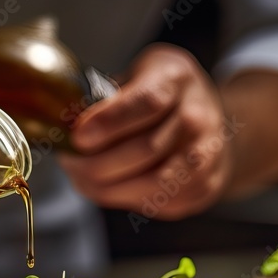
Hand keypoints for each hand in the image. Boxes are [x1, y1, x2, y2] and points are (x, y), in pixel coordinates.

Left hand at [57, 44, 234, 220]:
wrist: (211, 121)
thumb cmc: (162, 95)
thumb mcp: (135, 75)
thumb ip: (106, 97)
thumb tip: (65, 124)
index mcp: (177, 78)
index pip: (148, 101)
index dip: (111, 122)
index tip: (78, 136)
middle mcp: (200, 116)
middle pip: (147, 148)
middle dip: (98, 162)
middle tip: (69, 163)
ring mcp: (207, 155)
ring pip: (153, 183)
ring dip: (108, 187)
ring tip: (81, 179)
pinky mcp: (203, 187)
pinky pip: (158, 202)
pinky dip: (124, 199)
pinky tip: (106, 188)